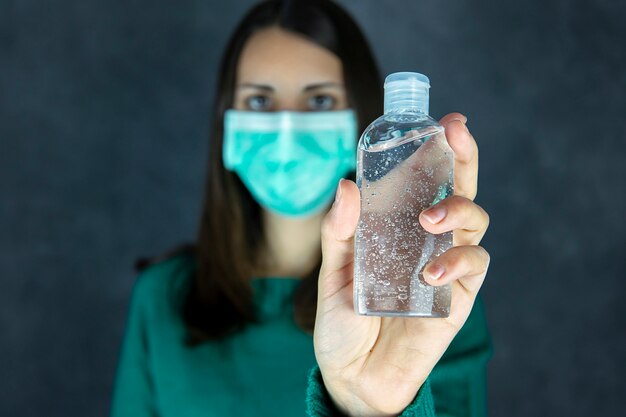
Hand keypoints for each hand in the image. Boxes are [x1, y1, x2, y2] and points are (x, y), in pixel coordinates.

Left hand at [313, 113, 490, 415]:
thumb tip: (346, 184)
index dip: (438, 151)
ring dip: (459, 209)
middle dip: (465, 158)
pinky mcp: (458, 295)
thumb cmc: (344, 321)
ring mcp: (446, 264)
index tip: (442, 121)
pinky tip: (429, 274)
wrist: (355, 375)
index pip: (425, 181)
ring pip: (475, 221)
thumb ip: (339, 231)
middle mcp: (428, 239)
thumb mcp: (333, 272)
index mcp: (399, 228)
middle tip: (457, 134)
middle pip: (460, 189)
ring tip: (430, 220)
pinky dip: (457, 261)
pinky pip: (474, 265)